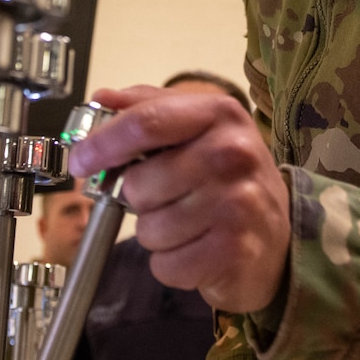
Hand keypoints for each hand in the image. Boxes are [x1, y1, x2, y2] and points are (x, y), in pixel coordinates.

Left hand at [66, 85, 289, 312]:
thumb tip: (101, 96)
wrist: (279, 238)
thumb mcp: (197, 129)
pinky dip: (171, 263)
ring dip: (156, 232)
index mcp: (219, 114)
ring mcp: (237, 203)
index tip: (80, 161)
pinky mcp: (234, 251)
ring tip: (187, 224)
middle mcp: (233, 154)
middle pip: (138, 182)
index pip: (144, 123)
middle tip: (164, 198)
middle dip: (136, 198)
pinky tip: (196, 249)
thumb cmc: (228, 179)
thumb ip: (148, 107)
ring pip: (149, 227)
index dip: (102, 143)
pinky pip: (166, 263)